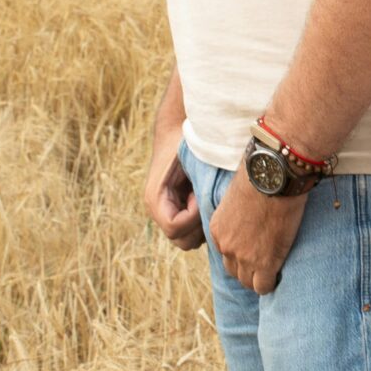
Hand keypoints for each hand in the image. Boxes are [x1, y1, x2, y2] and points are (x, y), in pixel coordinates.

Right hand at [144, 129, 203, 249]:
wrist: (175, 130)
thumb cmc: (185, 141)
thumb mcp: (192, 159)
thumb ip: (200, 182)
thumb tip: (215, 204)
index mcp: (155, 198)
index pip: (174, 227)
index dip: (193, 216)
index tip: (201, 196)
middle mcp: (158, 210)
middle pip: (182, 240)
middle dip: (200, 225)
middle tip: (208, 200)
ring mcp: (167, 213)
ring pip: (188, 239)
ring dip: (202, 225)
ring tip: (208, 199)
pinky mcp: (177, 212)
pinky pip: (192, 230)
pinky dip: (203, 221)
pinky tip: (207, 199)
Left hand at [211, 166, 308, 293]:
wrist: (273, 177)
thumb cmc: (259, 176)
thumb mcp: (237, 194)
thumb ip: (238, 210)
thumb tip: (249, 210)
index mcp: (217, 229)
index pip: (225, 252)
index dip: (241, 251)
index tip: (255, 248)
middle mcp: (225, 246)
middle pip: (233, 270)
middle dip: (247, 267)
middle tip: (264, 259)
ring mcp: (244, 257)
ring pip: (247, 281)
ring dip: (259, 277)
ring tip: (273, 268)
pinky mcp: (265, 263)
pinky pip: (263, 287)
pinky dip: (271, 283)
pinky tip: (279, 274)